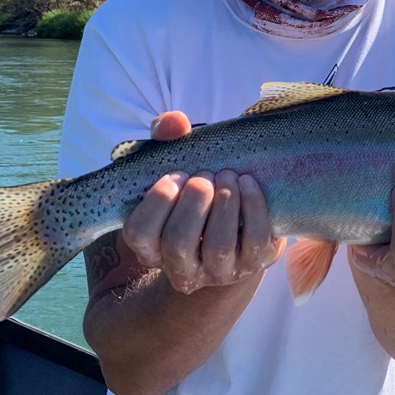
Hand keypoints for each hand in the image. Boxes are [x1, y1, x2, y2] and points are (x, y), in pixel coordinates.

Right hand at [121, 111, 285, 294]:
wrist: (238, 218)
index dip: (156, 202)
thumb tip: (174, 123)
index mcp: (152, 247)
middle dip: (194, 201)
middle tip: (205, 176)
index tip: (176, 175)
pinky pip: (255, 240)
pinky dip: (253, 207)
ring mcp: (219, 271)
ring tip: (228, 176)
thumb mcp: (175, 164)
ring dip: (224, 203)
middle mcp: (182, 268)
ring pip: (218, 246)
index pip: (139, 234)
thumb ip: (166, 137)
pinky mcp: (253, 263)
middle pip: (179, 242)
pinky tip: (248, 183)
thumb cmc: (196, 188)